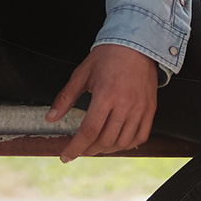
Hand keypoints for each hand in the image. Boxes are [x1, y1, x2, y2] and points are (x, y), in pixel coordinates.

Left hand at [49, 43, 159, 161]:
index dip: (75, 147)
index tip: (65, 156)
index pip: (89, 131)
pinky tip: (116, 142)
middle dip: (88, 150)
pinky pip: (140, 136)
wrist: (137, 44)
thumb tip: (50, 118)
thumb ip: (65, 97)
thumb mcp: (82, 74)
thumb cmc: (108, 56)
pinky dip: (127, 144)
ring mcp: (140, 108)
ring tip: (95, 146)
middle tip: (79, 148)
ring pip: (122, 142)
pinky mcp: (150, 109)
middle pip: (105, 140)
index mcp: (106, 95)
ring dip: (106, 149)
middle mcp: (125, 104)